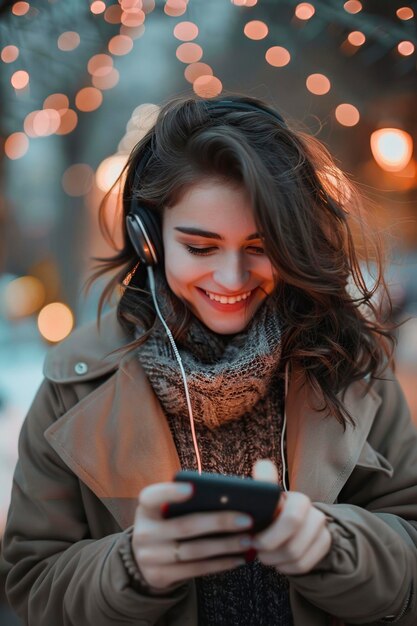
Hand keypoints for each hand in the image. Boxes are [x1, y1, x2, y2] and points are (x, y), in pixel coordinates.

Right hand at [132, 481, 252, 591]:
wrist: (145, 559)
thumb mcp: (167, 511)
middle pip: (184, 526)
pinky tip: (238, 558)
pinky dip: (219, 564)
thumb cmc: (167, 524)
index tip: (193, 488)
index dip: (170, 492)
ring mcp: (149, 557)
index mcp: (146, 509)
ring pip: (193, 551)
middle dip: (219, 522)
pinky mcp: (160, 576)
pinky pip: (195, 570)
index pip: (151, 497)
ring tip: (248, 540)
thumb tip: (226, 498)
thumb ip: (187, 503)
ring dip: (225, 546)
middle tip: (247, 519)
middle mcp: (144, 532)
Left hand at [251, 459, 331, 574]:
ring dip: (275, 561)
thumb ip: (263, 483)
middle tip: (257, 550)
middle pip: (292, 546)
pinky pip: (303, 565)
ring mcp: (322, 530)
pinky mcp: (324, 545)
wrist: (294, 519)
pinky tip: (278, 561)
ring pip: (297, 558)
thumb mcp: (267, 497)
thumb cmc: (273, 508)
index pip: (291, 521)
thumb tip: (262, 464)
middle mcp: (315, 514)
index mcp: (298, 500)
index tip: (254, 540)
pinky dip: (286, 567)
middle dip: (270, 552)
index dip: (269, 537)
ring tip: (265, 555)